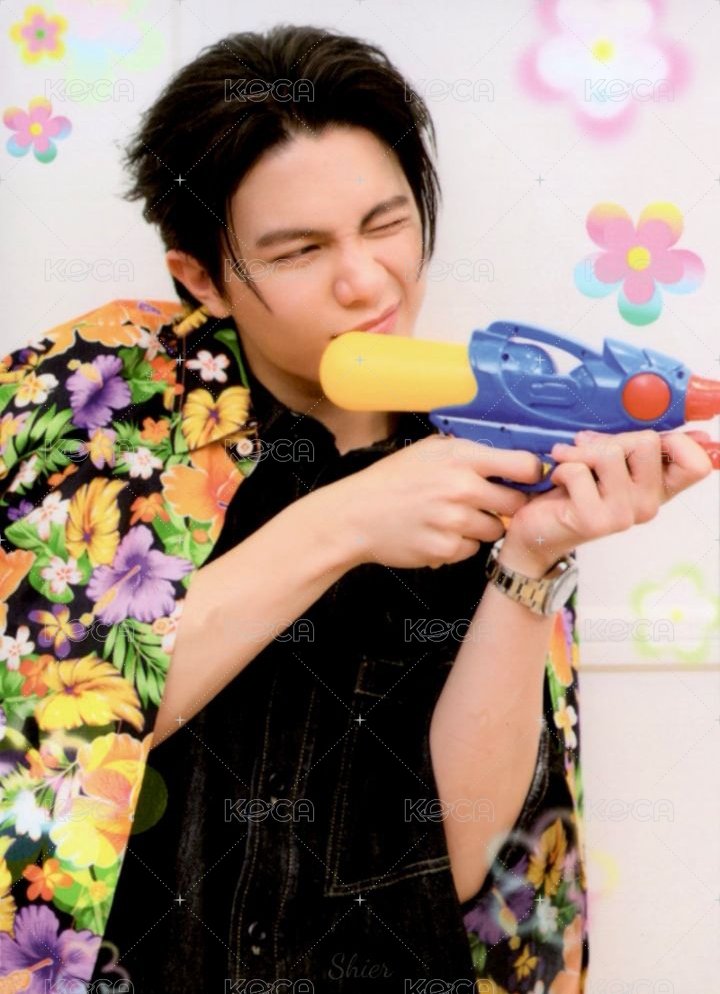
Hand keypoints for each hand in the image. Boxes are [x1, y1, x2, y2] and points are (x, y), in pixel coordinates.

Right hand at [315, 433, 540, 569]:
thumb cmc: (392, 480)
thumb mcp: (429, 449)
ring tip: (454, 516)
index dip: (532, 473)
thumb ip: (469, 451)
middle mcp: (462, 489)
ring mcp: (455, 522)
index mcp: (461, 457)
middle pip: (516, 502)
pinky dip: (461, 543)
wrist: (356, 515)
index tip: (529, 478)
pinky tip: (438, 531)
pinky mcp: (446, 549)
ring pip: (495, 529)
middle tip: (487, 500)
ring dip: (483, 525)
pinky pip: (472, 549)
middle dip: (506, 502)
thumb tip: (509, 455)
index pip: (524, 465)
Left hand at [500, 428, 713, 574]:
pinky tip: (558, 482)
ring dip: (580, 452)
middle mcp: (649, 505)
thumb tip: (687, 431)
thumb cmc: (573, 490)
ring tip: (568, 465)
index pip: (696, 465)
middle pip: (648, 441)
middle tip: (588, 451)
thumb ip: (636, 446)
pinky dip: (561, 468)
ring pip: (610, 453)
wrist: (537, 529)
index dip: (677, 442)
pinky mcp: (596, 520)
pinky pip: (578, 471)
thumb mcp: (609, 463)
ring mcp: (624, 515)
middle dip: (611, 438)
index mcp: (659, 489)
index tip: (642, 440)